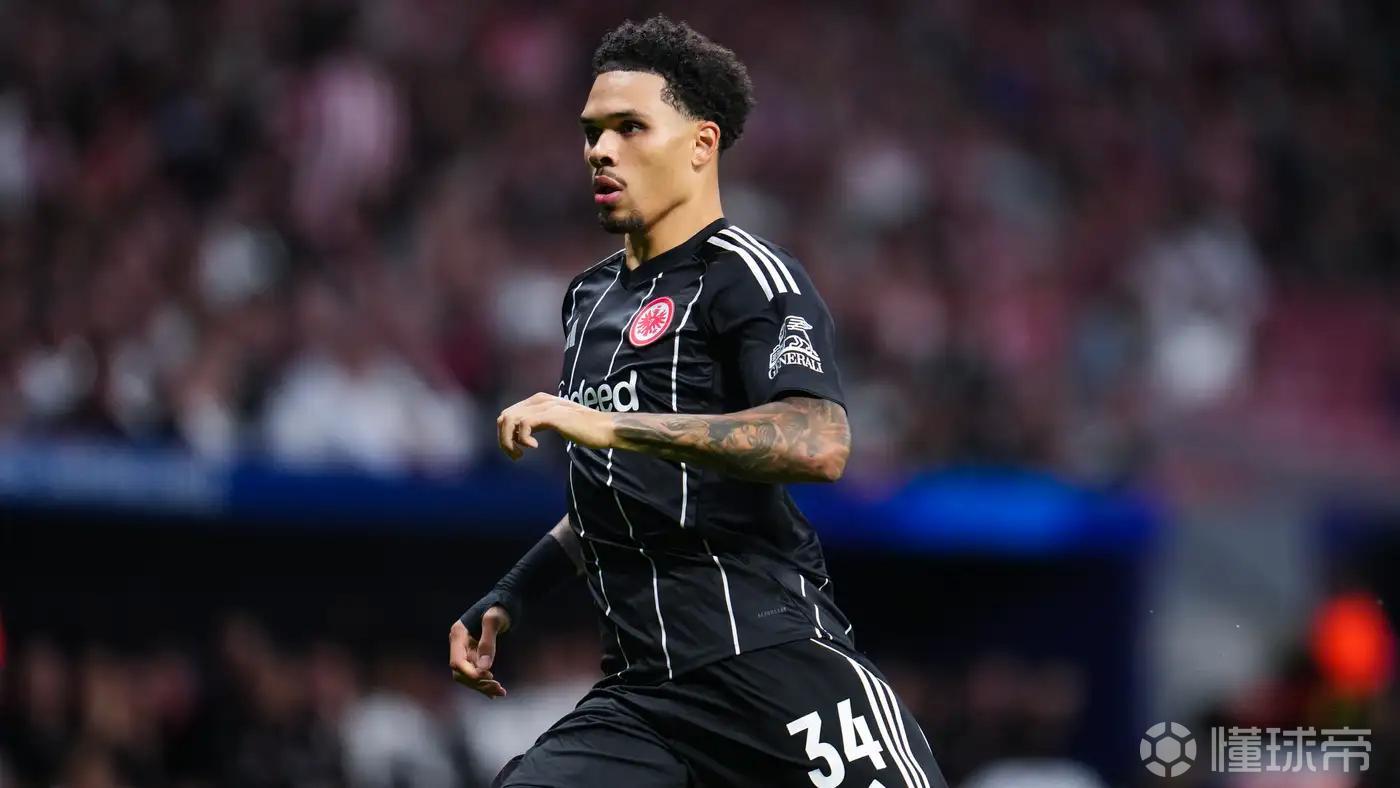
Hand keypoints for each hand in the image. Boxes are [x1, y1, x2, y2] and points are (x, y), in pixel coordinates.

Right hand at [449, 607, 510, 698]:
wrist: (504, 604)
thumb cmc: (498, 609)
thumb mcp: (494, 621)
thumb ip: (488, 643)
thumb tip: (485, 668)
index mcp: (458, 635)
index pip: (457, 662)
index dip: (470, 673)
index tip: (489, 677)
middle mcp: (458, 644)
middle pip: (461, 672)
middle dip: (478, 682)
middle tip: (498, 686)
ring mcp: (465, 650)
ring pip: (468, 676)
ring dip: (482, 686)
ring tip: (501, 691)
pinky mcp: (473, 655)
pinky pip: (475, 673)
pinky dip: (484, 683)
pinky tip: (494, 693)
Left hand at [497, 392, 614, 459]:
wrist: (604, 428)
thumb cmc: (583, 429)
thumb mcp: (556, 422)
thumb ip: (539, 423)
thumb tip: (520, 434)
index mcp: (538, 400)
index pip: (507, 414)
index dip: (505, 434)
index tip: (515, 450)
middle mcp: (539, 400)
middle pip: (504, 417)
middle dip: (503, 439)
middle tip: (516, 455)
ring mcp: (545, 406)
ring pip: (510, 420)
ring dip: (509, 441)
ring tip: (520, 454)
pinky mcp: (551, 416)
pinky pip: (524, 425)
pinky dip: (523, 439)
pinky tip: (535, 447)